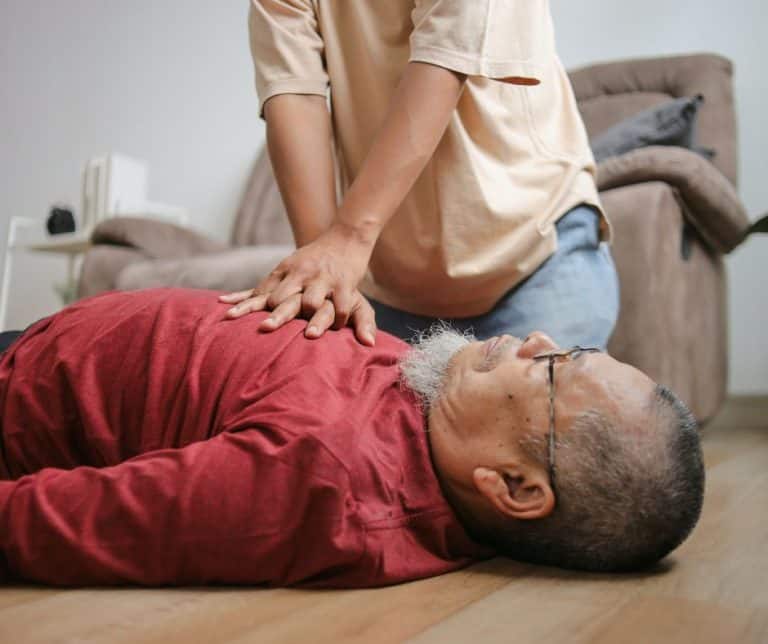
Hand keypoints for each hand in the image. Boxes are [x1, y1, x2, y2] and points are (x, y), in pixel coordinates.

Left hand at [219, 224, 376, 344]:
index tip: (230, 317)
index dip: (245, 306)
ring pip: (311, 302)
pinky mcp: (345, 284)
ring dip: (312, 320)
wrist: (345, 238)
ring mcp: (323, 279)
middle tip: (265, 328)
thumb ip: (259, 290)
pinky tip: (337, 329)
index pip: (261, 292)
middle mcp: (301, 275)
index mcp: (285, 272)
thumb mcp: (284, 268)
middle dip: (276, 315)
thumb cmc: (310, 259)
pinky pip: (340, 305)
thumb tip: (222, 302)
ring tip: (310, 336)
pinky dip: (339, 318)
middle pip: (283, 299)